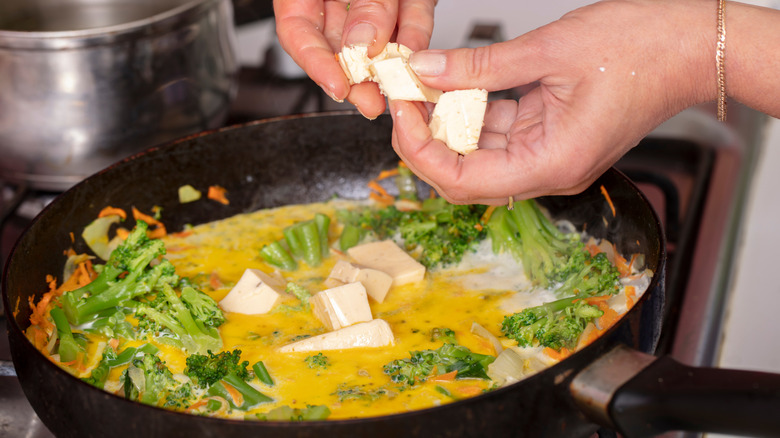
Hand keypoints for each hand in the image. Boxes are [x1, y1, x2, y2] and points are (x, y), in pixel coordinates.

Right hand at [273, 0, 435, 118]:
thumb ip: (363, 0)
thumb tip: (364, 41)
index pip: (297, 32)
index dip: (315, 64)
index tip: (337, 87)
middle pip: (339, 43)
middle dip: (359, 76)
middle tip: (372, 101)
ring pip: (378, 36)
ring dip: (390, 65)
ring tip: (399, 88)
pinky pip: (409, 17)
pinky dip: (415, 38)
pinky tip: (416, 56)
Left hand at [390, 0, 716, 203]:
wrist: (690, 48)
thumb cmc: (643, 49)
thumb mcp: (549, 49)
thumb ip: (479, 65)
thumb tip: (426, 71)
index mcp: (552, 163)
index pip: (464, 181)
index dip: (422, 151)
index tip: (401, 112)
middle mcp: (549, 172)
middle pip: (465, 176)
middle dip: (427, 140)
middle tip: (404, 99)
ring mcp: (549, 158)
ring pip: (478, 157)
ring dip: (447, 126)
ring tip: (424, 87)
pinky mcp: (549, 139)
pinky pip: (498, 136)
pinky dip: (472, 114)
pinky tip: (455, 86)